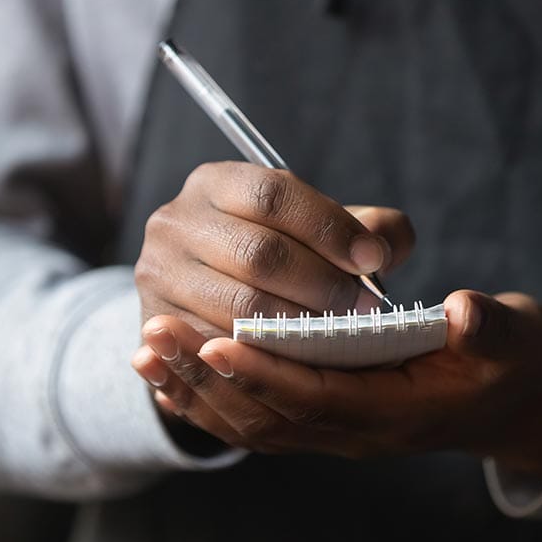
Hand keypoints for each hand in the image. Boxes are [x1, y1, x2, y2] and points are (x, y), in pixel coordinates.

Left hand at [132, 289, 541, 477]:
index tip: (216, 338)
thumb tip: (462, 310)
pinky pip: (254, 420)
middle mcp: (357, 432)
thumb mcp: (517, 339)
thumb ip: (492, 328)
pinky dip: (207, 401)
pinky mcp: (323, 418)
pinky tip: (168, 377)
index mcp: (399, 412)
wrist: (507, 398)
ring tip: (146, 349)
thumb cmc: (510, 361)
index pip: (320, 398)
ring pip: (252, 421)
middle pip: (269, 413)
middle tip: (154, 334)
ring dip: (196, 388)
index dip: (268, 371)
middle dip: (209, 376)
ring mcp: (336, 431)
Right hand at [135, 161, 413, 338]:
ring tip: (339, 335)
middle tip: (364, 307)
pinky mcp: (157, 323)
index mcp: (217, 183)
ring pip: (242, 307)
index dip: (329, 228)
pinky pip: (221, 346)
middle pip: (259, 254)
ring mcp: (159, 274)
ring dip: (302, 326)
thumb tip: (384, 248)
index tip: (372, 259)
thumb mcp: (318, 231)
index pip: (274, 196)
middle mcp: (176, 221)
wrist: (207, 300)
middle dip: (323, 284)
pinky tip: (302, 358)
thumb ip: (368, 228)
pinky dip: (268, 355)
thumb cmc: (281, 256)